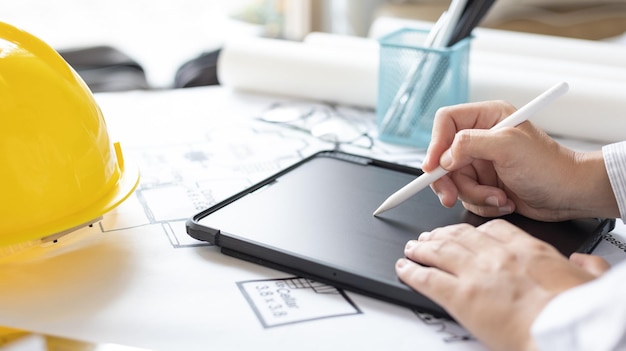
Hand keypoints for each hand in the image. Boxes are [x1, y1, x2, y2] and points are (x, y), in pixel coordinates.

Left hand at [395, 219, 605, 350]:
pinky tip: (403, 268)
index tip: (466, 230)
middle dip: (441, 235)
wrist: (563, 332)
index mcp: (527, 249)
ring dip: (421, 248)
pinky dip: (411, 271)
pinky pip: (427, 278)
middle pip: (460, 236)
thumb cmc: (577, 312)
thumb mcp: (589, 282)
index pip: (493, 229)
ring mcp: (475, 273)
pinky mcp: (459, 296)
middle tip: (429, 236)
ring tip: (411, 248)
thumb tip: (584, 262)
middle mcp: (496, 256)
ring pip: (439, 251)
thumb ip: (584, 267)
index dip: (473, 229)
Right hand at [421, 101, 617, 220]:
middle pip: (442, 157)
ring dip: (473, 194)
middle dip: (448, 180)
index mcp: (487, 117)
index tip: (432, 167)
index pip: (446, 122)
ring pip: (453, 181)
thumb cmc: (549, 166)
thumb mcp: (508, 146)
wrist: (570, 195)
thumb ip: (470, 144)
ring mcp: (481, 163)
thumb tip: (443, 157)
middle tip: (450, 196)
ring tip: (498, 197)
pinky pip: (466, 196)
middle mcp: (480, 138)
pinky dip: (481, 203)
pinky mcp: (484, 184)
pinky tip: (503, 200)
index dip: (434, 143)